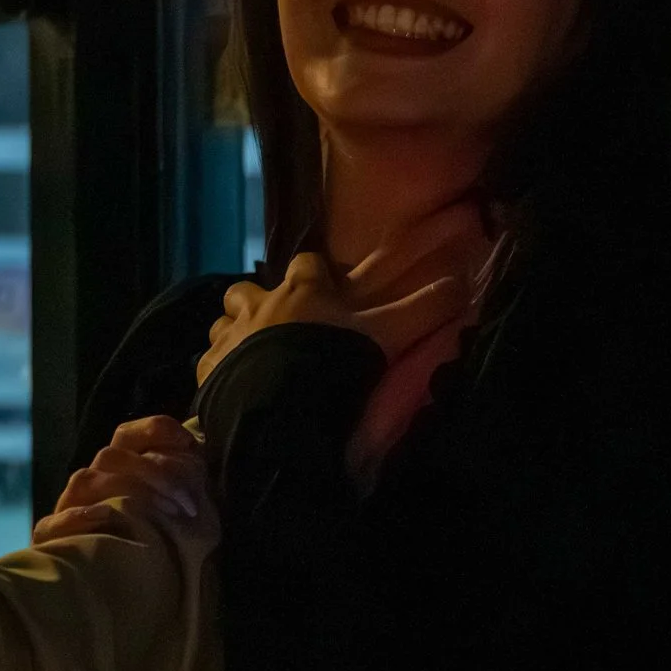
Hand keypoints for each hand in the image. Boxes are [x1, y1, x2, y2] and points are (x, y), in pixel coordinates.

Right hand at [31, 415, 211, 544]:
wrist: (114, 594)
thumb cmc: (154, 545)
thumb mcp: (174, 511)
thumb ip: (183, 482)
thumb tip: (200, 455)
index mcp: (118, 468)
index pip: (128, 434)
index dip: (155, 430)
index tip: (187, 443)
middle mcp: (92, 480)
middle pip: (111, 456)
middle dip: (155, 472)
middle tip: (188, 502)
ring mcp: (70, 507)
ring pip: (85, 480)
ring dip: (128, 491)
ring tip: (165, 514)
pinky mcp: (53, 538)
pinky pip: (53, 523)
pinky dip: (77, 516)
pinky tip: (104, 515)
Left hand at [195, 251, 469, 387]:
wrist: (281, 407)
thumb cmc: (333, 361)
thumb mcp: (385, 334)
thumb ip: (422, 309)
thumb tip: (463, 282)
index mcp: (301, 291)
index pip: (305, 263)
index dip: (314, 273)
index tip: (324, 286)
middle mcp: (260, 305)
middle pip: (248, 289)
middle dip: (259, 299)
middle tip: (277, 322)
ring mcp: (229, 337)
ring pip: (222, 321)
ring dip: (233, 331)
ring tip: (248, 352)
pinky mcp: (208, 369)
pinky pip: (206, 360)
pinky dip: (216, 366)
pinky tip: (228, 383)